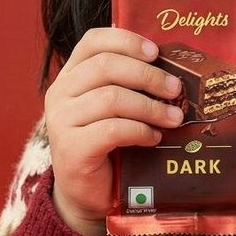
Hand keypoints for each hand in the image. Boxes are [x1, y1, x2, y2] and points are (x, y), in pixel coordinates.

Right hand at [44, 28, 183, 235]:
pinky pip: (113, 129)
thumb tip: (172, 69)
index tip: (156, 52)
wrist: (87, 194)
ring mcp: (61, 121)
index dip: (126, 41)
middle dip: (148, 75)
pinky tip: (153, 138)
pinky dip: (140, 131)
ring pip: (112, 98)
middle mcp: (60, 93)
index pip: (93, 41)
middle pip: (106, 66)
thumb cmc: (108, 146)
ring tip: (173, 118)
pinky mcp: (71, 148)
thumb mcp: (117, 109)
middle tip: (175, 88)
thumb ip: (130, 85)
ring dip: (151, 107)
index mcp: (71, 76)